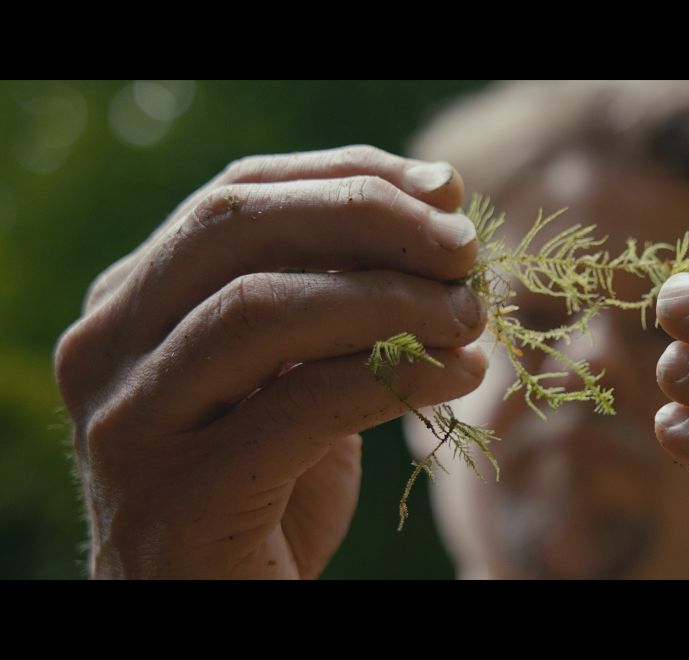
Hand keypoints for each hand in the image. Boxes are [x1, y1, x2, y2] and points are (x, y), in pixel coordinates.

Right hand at [53, 146, 487, 577]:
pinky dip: (394, 378)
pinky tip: (460, 374)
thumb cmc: (263, 487)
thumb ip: (329, 298)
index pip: (238, 195)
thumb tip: (434, 212)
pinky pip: (299, 406)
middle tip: (463, 246)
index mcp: (132, 301)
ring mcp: (132, 421)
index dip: (350, 176)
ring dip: (388, 301)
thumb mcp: (292, 373)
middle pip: (236, 227)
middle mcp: (108, 347)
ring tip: (469, 315)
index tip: (446, 190)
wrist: (210, 605)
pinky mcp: (178, 495)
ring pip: (260, 310)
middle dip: (367, 217)